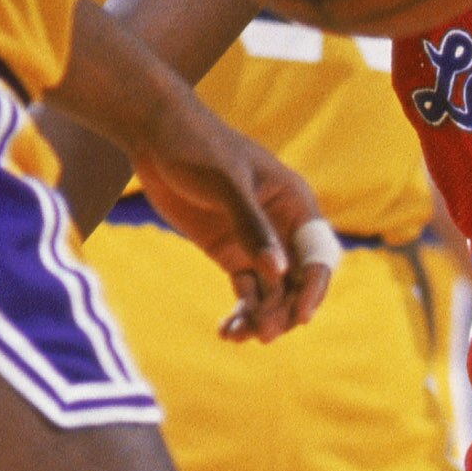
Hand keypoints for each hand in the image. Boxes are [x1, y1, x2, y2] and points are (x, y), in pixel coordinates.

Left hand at [129, 94, 335, 342]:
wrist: (154, 135)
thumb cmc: (196, 146)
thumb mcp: (225, 184)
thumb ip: (251, 227)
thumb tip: (278, 273)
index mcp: (294, 203)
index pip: (317, 254)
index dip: (314, 287)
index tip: (302, 317)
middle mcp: (281, 226)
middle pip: (296, 280)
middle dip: (284, 309)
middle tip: (263, 334)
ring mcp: (255, 241)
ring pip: (271, 290)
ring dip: (260, 315)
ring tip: (238, 335)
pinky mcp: (229, 251)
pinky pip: (245, 289)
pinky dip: (240, 311)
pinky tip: (228, 331)